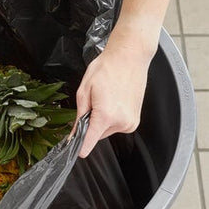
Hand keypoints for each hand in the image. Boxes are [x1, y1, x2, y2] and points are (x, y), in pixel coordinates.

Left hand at [74, 31, 154, 157]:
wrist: (129, 57)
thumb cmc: (107, 68)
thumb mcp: (84, 91)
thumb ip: (79, 116)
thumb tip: (74, 134)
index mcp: (106, 115)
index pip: (89, 143)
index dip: (79, 146)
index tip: (73, 152)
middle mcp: (121, 122)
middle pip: (96, 135)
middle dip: (90, 123)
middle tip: (94, 102)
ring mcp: (130, 122)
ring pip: (105, 130)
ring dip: (101, 120)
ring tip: (106, 99)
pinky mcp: (135, 121)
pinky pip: (116, 126)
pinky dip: (111, 118)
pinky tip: (113, 102)